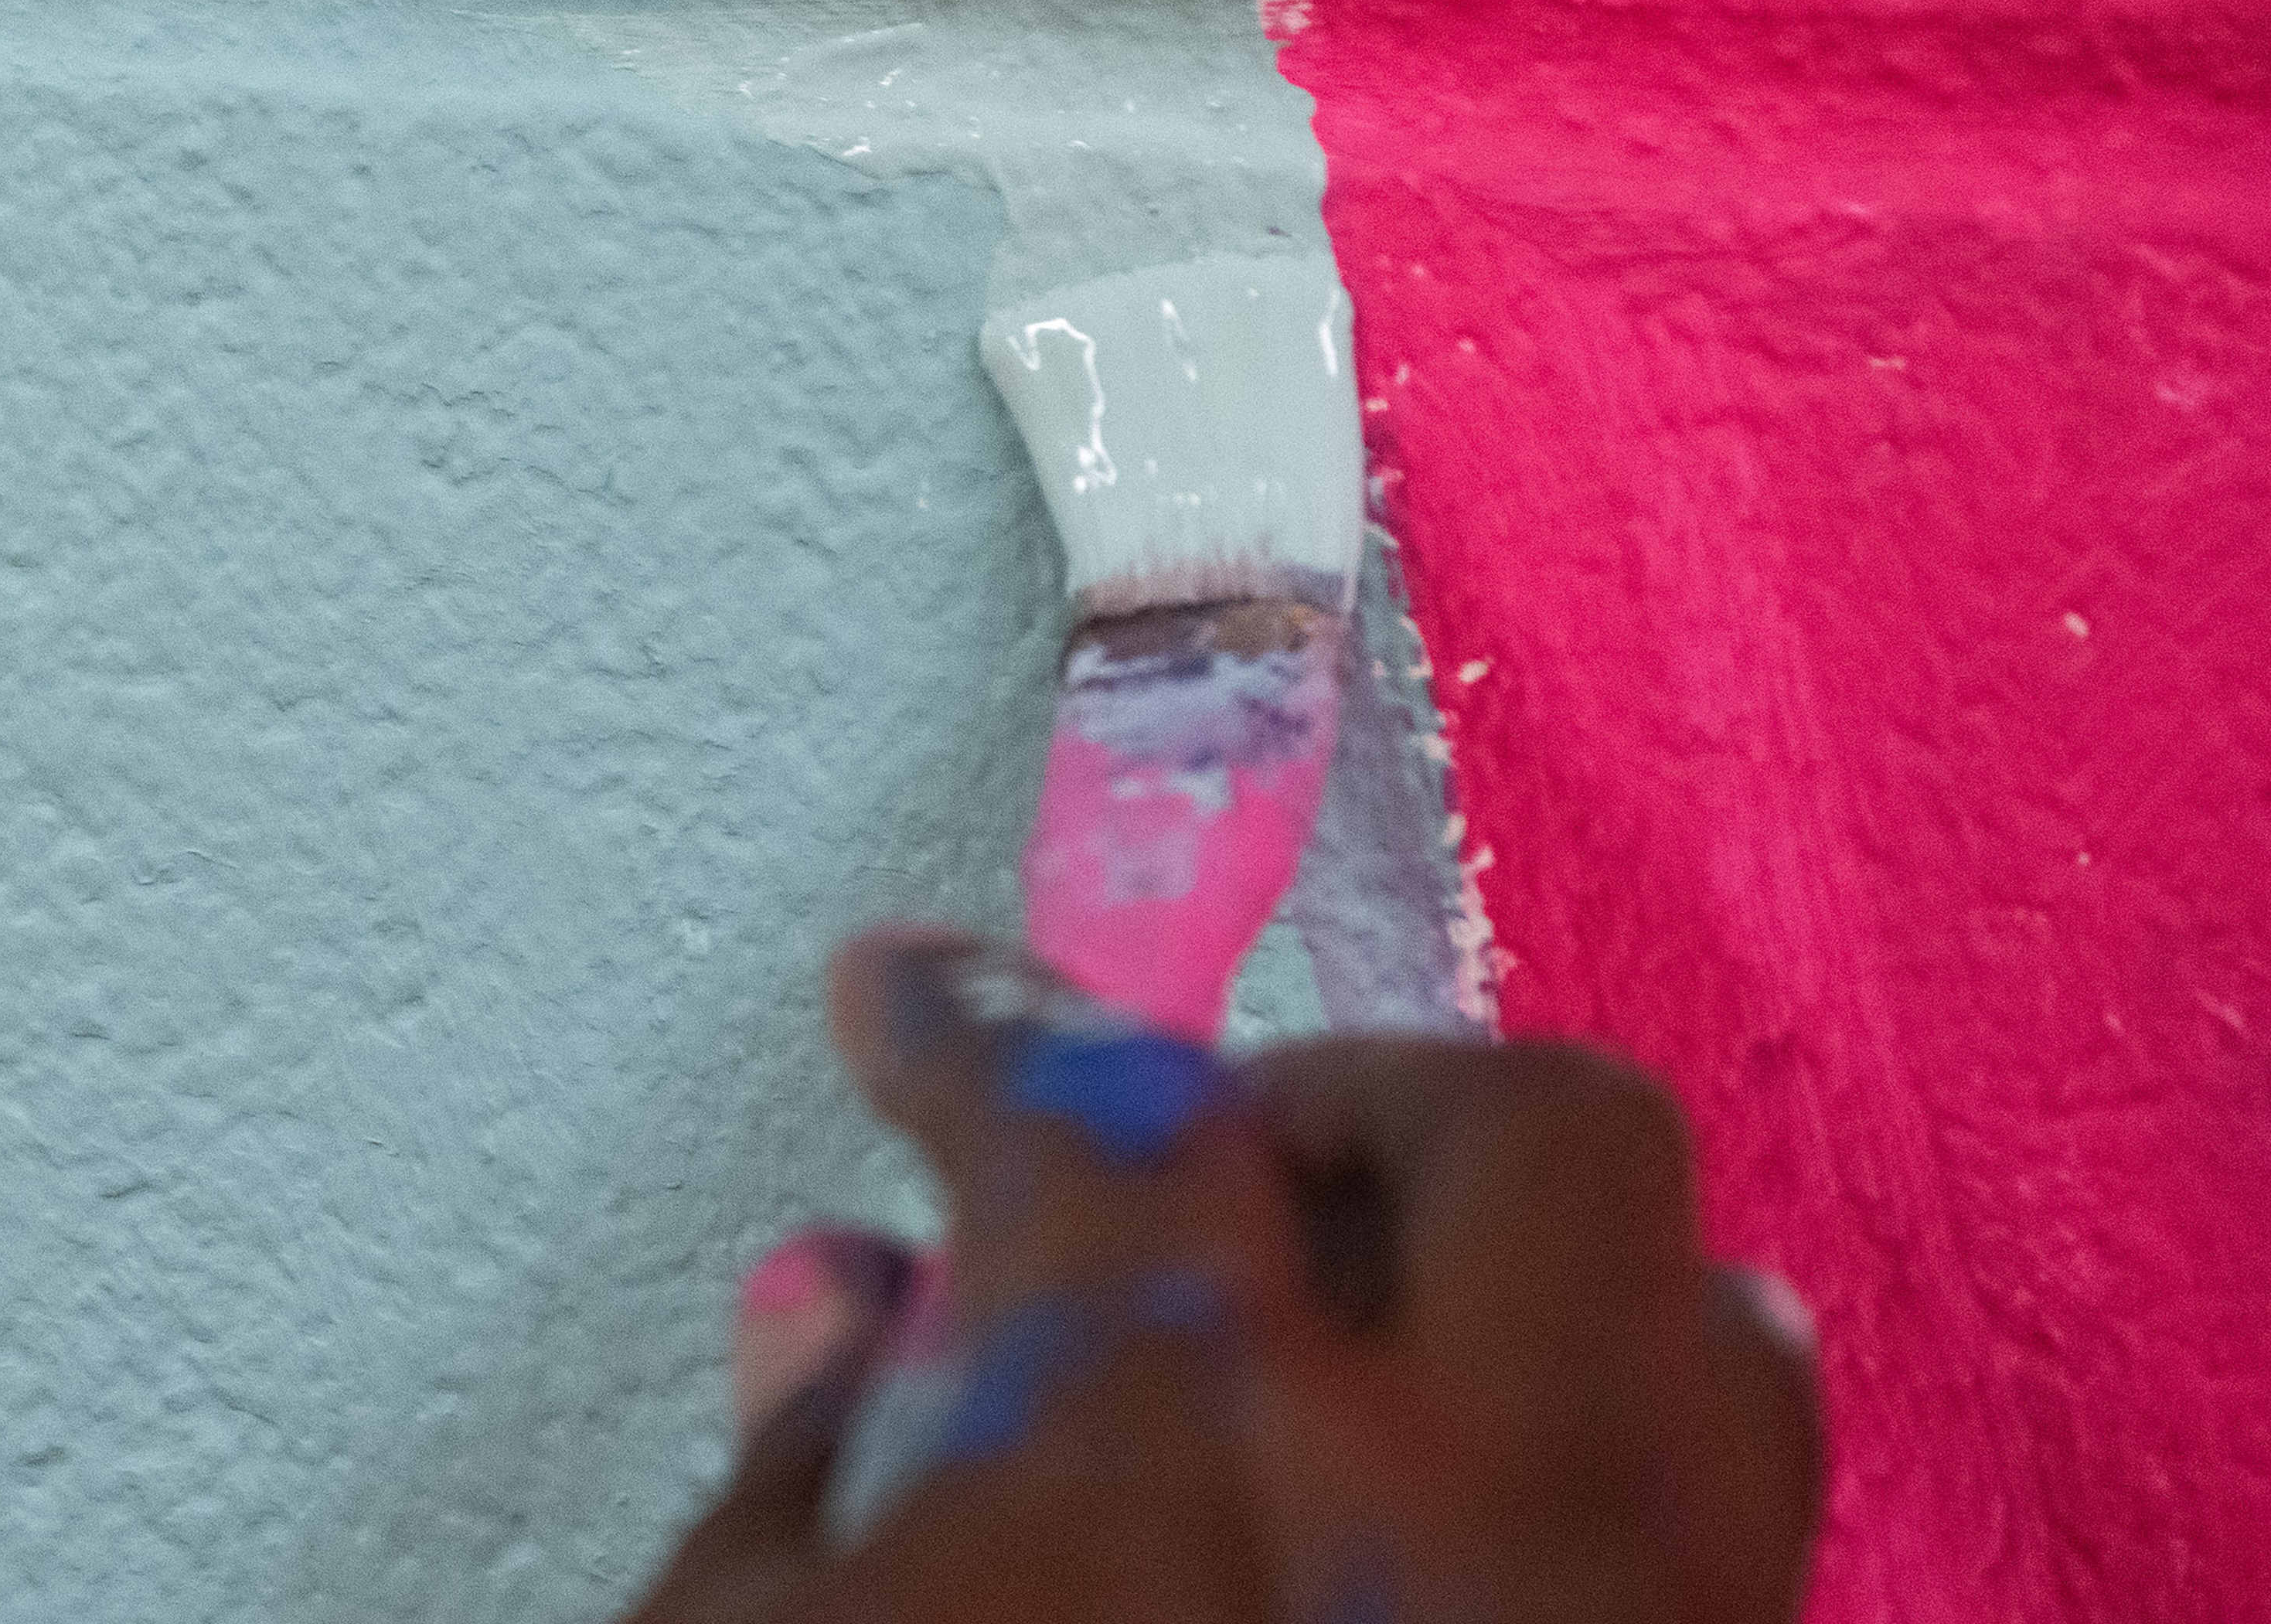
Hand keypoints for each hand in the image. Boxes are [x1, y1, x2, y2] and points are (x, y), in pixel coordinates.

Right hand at [631, 930, 1823, 1621]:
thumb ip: (801, 1468)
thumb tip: (849, 1309)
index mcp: (1178, 1423)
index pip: (1086, 1111)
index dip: (977, 1027)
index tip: (926, 998)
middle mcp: (1462, 1499)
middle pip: (1522, 1135)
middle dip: (1351, 1097)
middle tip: (1204, 1149)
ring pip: (1714, 1331)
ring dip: (1544, 1288)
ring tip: (1383, 1327)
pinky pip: (1730, 1533)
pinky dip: (1603, 1474)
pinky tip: (1457, 1524)